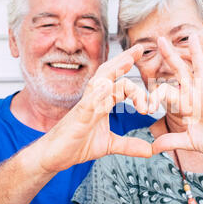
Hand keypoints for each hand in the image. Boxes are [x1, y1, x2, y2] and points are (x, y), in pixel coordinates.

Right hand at [36, 44, 152, 172]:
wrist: (52, 156)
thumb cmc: (75, 145)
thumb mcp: (109, 145)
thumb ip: (130, 145)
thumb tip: (150, 150)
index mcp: (102, 103)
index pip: (120, 83)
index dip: (134, 78)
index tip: (149, 82)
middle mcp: (94, 100)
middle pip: (110, 73)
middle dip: (125, 59)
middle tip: (140, 47)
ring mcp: (85, 106)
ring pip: (100, 81)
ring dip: (114, 70)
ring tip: (128, 59)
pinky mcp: (78, 117)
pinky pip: (88, 102)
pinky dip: (98, 94)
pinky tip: (107, 86)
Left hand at [150, 34, 202, 163]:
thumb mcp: (188, 142)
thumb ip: (171, 142)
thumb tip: (153, 148)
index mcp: (185, 104)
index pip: (166, 94)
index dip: (155, 97)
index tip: (146, 107)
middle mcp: (195, 96)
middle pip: (180, 72)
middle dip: (170, 56)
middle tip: (160, 40)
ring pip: (200, 70)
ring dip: (196, 53)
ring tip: (193, 36)